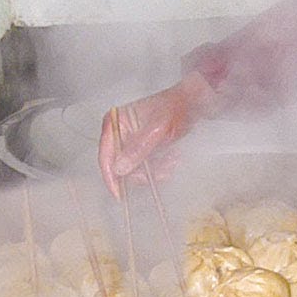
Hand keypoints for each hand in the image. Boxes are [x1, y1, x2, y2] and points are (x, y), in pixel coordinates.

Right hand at [98, 71, 213, 196]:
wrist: (192, 103)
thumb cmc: (174, 108)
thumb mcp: (157, 128)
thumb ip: (138, 148)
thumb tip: (119, 168)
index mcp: (115, 123)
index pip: (105, 156)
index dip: (111, 177)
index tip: (119, 194)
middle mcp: (119, 133)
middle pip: (122, 166)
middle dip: (143, 172)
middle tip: (165, 171)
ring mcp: (130, 142)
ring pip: (136, 169)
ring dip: (156, 170)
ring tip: (173, 161)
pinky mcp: (142, 148)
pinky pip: (146, 166)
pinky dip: (160, 167)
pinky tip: (173, 159)